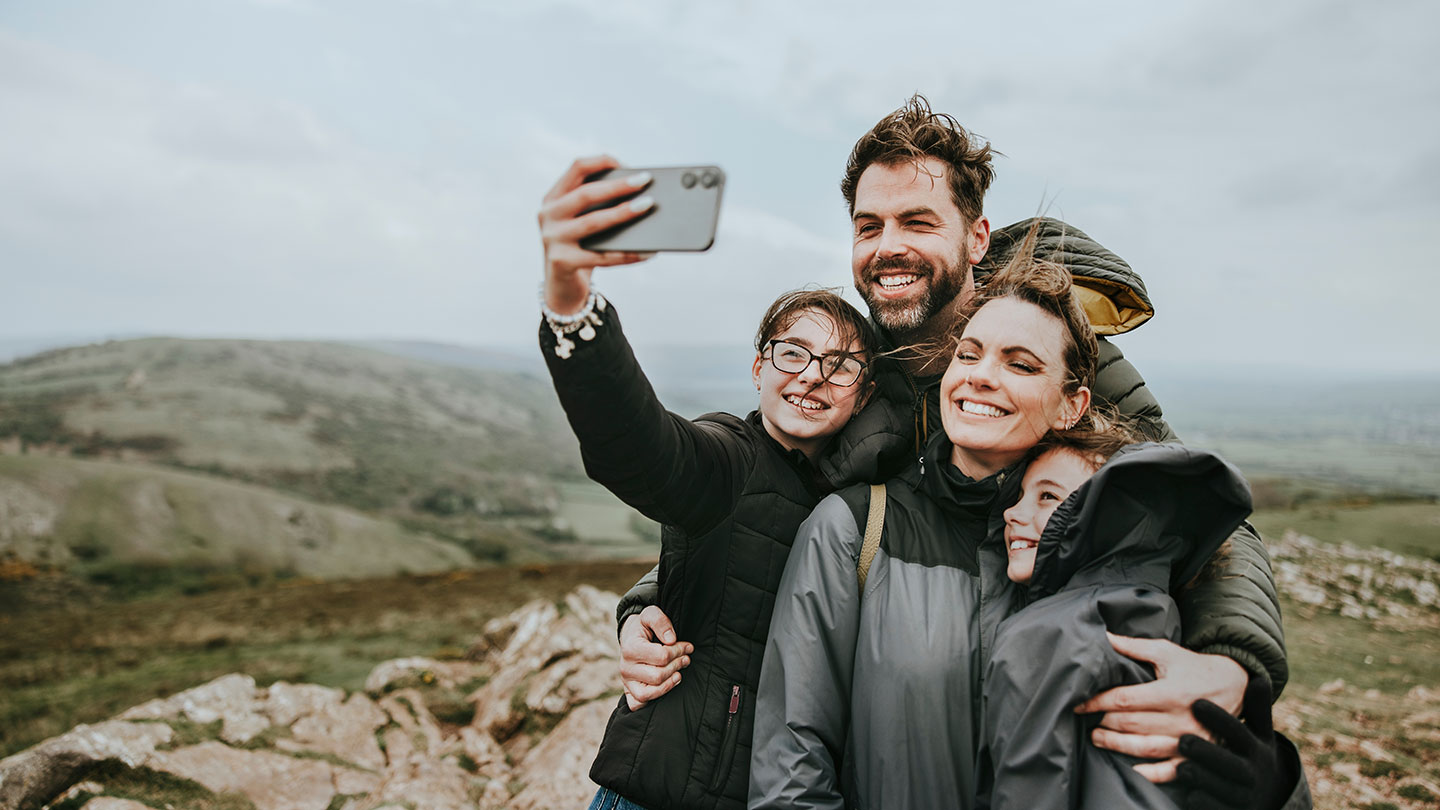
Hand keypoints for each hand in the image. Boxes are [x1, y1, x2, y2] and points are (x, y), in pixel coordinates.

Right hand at [538, 155, 654, 314]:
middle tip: (645, 180)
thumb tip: (639, 194)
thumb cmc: (580, 248)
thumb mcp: (581, 221)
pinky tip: (648, 251)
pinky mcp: (562, 262)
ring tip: (647, 207)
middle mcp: (548, 215)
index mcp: (553, 198)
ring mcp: (552, 239)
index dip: (603, 161)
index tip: (628, 164)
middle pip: (586, 193)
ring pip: (593, 222)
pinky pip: (602, 257)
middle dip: (618, 185)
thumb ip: (597, 206)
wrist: (561, 288)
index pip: (577, 168)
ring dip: (623, 213)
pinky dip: (628, 254)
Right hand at [618, 606, 692, 710]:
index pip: (662, 656)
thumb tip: (671, 639)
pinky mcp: (628, 691)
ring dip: (669, 684)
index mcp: (630, 648)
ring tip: (678, 674)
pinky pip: (638, 704)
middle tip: (686, 659)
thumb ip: (661, 621)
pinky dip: (652, 699)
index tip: (687, 647)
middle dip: (677, 666)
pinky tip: (665, 686)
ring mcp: (626, 682)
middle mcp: (625, 667)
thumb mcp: (651, 614)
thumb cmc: (644, 626)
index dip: (679, 651)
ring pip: (648, 693)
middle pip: (658, 676)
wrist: (631, 636)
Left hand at [1073, 632, 1246, 782]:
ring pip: (1145, 748)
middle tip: (1085, 722)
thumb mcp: (1166, 652)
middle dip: (1104, 723)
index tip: (1079, 704)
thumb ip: (1133, 646)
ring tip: (1097, 739)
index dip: (1098, 702)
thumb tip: (1103, 636)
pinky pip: (1172, 770)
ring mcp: (1189, 739)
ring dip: (1117, 746)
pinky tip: (1133, 771)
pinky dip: (1152, 773)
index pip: (1125, 699)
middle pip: (1131, 724)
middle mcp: (1180, 718)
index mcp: (1170, 692)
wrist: (1235, 685)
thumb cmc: (1194, 667)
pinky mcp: (1197, 753)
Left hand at [1175, 677, 1284, 809]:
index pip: (1239, 732)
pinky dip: (1202, 802)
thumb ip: (1257, 708)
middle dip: (1208, 752)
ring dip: (1200, 777)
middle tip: (1183, 739)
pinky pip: (1214, 808)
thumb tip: (1259, 677)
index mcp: (1256, 749)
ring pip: (1221, 788)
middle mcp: (1251, 773)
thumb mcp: (1260, 734)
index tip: (1197, 703)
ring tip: (1181, 766)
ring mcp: (1242, 796)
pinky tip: (1187, 794)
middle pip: (1230, 764)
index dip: (1219, 719)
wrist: (1269, 797)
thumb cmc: (1253, 755)